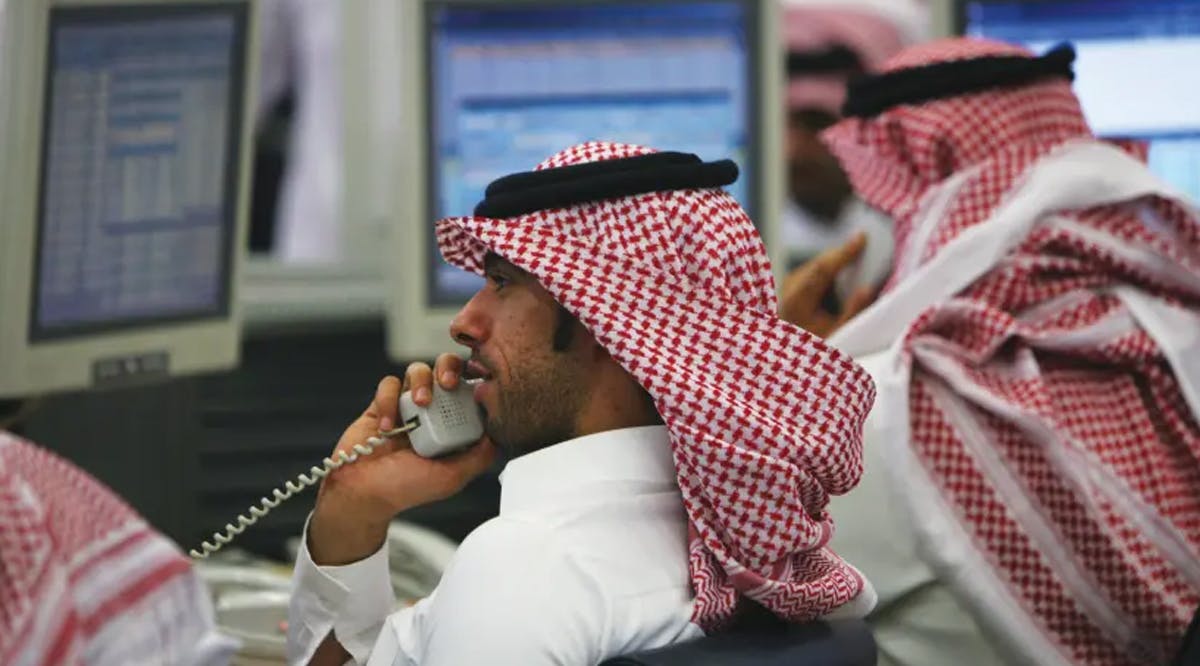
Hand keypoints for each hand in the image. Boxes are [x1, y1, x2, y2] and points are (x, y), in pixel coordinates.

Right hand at [308, 354, 495, 564]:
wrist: (362, 493)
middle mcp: (433, 412)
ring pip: (418, 370)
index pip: (470, 391)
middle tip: (448, 383)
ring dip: (422, 381)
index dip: (475, 382)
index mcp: (453, 426)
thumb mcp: (451, 477)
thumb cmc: (405, 489)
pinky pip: (389, 385)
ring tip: (420, 403)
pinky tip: (388, 427)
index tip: (477, 384)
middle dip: (448, 368)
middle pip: (445, 369)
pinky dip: (389, 400)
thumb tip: (498, 435)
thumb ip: (478, 457)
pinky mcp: (382, 404)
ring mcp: (407, 406)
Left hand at [779, 232, 875, 338]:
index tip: (862, 238)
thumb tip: (868, 289)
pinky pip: (814, 268)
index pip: (823, 269)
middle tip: (866, 241)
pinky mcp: (791, 282)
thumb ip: (852, 312)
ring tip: (859, 254)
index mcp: (798, 300)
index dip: (844, 252)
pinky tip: (844, 269)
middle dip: (843, 253)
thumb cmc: (813, 343)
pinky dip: (830, 267)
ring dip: (837, 260)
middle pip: (821, 262)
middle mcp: (789, 287)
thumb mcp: (837, 334)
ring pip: (817, 263)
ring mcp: (788, 283)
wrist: (784, 349)